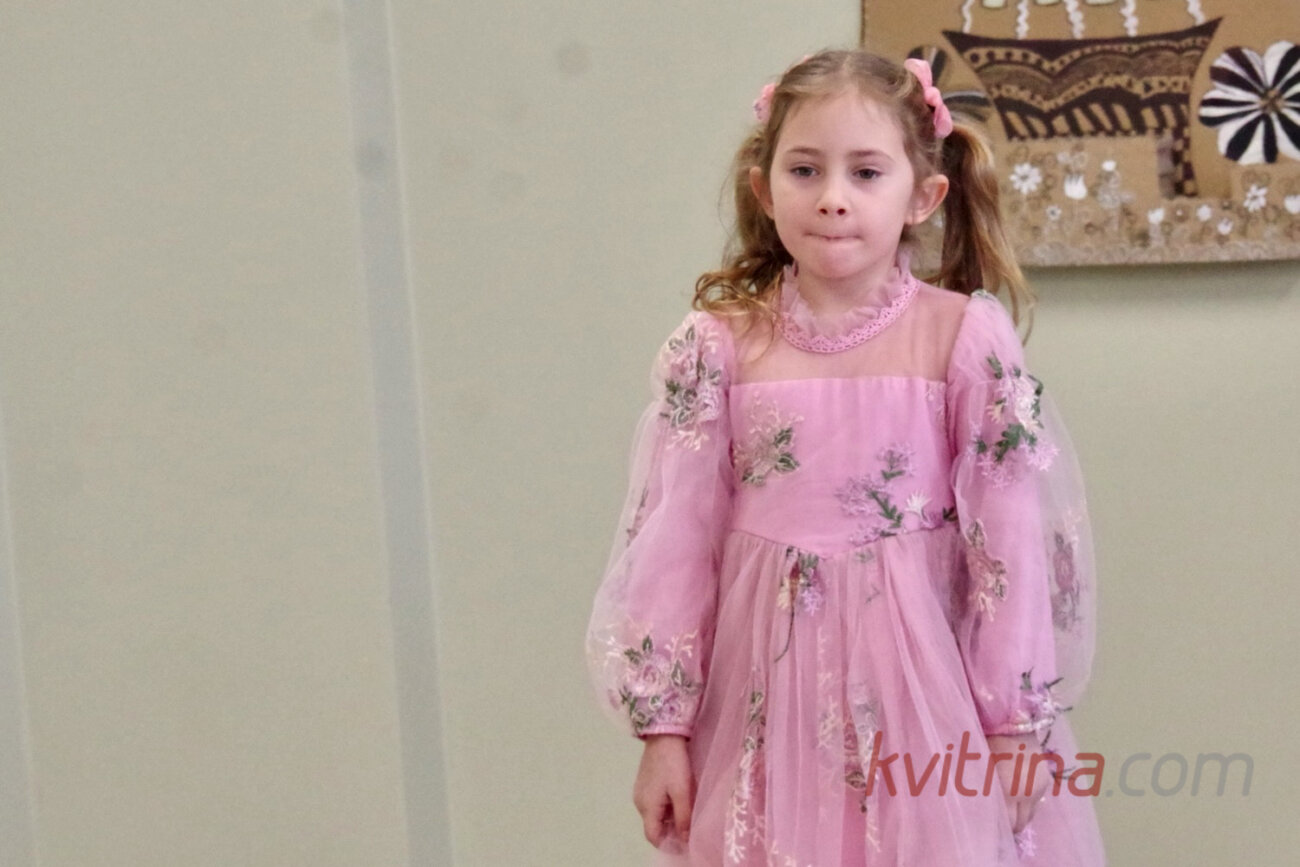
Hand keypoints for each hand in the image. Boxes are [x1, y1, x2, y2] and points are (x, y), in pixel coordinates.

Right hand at [633, 734, 692, 848]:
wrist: (663, 735)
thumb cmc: (673, 764)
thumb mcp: (682, 792)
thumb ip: (683, 818)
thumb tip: (684, 840)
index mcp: (647, 807)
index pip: (652, 837)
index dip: (668, 843)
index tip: (685, 840)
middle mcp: (639, 802)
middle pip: (654, 826)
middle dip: (671, 830)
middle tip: (689, 824)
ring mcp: (640, 792)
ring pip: (655, 815)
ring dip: (669, 817)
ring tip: (686, 809)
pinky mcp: (644, 783)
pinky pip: (654, 803)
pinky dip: (665, 806)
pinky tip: (678, 796)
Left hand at [986, 733, 1050, 833]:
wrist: (1012, 722)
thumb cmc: (988, 742)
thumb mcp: (981, 770)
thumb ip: (983, 792)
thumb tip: (979, 810)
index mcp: (1009, 790)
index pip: (1008, 823)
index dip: (997, 828)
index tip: (987, 827)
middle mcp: (1028, 793)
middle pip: (1021, 823)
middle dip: (1009, 825)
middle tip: (996, 822)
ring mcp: (1039, 787)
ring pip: (1030, 815)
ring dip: (1019, 815)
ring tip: (1006, 810)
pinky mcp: (1045, 781)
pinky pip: (1036, 803)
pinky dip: (1026, 805)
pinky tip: (1015, 798)